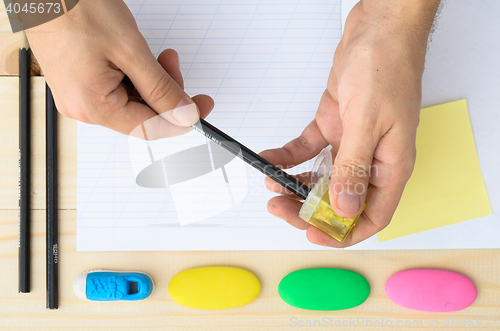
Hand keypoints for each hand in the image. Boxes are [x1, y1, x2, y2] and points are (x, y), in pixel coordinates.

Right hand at [26, 0, 213, 138]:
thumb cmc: (75, 11)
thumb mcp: (130, 50)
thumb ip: (161, 88)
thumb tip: (184, 115)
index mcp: (94, 106)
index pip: (150, 129)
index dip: (182, 119)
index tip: (203, 106)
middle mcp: (84, 108)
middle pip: (143, 116)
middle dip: (166, 93)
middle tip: (174, 64)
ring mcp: (81, 97)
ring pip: (134, 102)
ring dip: (153, 82)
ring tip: (159, 56)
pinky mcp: (82, 84)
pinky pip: (119, 91)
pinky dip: (137, 77)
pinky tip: (139, 58)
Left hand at [260, 0, 440, 246]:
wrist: (379, 28)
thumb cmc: (387, 66)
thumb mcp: (369, 122)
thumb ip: (355, 167)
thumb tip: (344, 209)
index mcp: (391, 165)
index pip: (372, 215)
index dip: (343, 231)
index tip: (312, 234)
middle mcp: (372, 158)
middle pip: (341, 200)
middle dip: (309, 209)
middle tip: (279, 207)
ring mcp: (352, 142)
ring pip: (322, 177)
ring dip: (295, 186)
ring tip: (270, 186)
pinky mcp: (334, 125)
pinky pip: (308, 149)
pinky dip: (288, 157)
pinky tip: (270, 159)